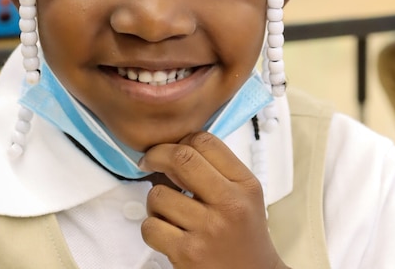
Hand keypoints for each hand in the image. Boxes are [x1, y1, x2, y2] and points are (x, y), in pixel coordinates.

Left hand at [140, 132, 287, 268]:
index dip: (181, 140)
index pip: (206, 141)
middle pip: (182, 158)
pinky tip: (167, 232)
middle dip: (157, 155)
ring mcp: (207, 229)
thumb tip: (176, 148)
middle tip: (149, 161)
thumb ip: (218, 170)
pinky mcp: (187, 253)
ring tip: (169, 211)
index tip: (172, 148)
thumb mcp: (246, 196)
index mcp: (245, 185)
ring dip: (156, 201)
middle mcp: (229, 204)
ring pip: (158, 195)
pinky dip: (152, 228)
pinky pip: (150, 227)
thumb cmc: (244, 236)